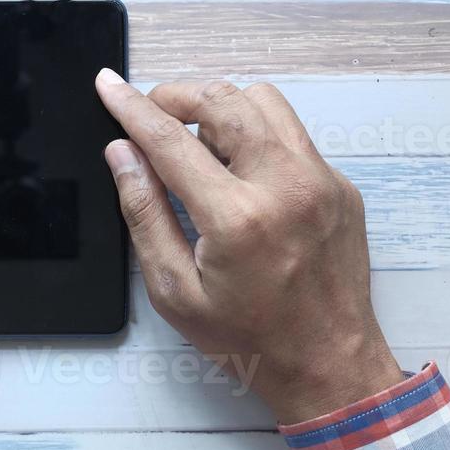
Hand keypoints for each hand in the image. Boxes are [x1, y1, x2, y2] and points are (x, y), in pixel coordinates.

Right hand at [94, 72, 402, 423]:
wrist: (328, 363)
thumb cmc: (250, 338)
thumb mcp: (175, 290)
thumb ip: (145, 214)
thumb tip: (123, 154)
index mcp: (238, 218)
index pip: (171, 140)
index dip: (132, 108)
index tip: (109, 85)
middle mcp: (286, 186)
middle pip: (223, 99)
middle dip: (177, 96)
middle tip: (152, 113)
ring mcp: (321, 181)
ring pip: (264, 101)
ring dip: (222, 107)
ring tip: (198, 143)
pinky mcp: (339, 185)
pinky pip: (292, 133)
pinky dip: (257, 135)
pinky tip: (239, 172)